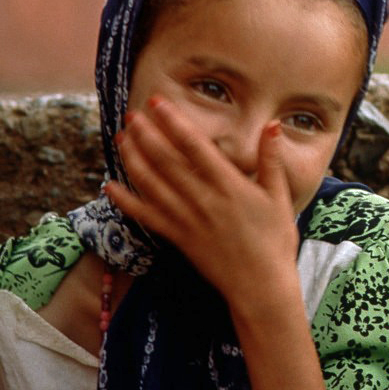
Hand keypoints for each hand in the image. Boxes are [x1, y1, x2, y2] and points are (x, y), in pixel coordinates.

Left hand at [105, 96, 299, 308]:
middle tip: (132, 114)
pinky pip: (146, 216)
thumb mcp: (279, 196)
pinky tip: (109, 185)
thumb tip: (272, 125)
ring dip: (133, 159)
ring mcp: (186, 219)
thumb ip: (271, 159)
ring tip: (122, 138)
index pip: (194, 146)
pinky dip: (125, 201)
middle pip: (166, 161)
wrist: (260, 286)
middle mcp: (202, 199)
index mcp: (229, 185)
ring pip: (152, 184)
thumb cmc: (275, 240)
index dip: (174, 122)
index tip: (158, 103)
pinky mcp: (177, 238)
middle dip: (147, 135)